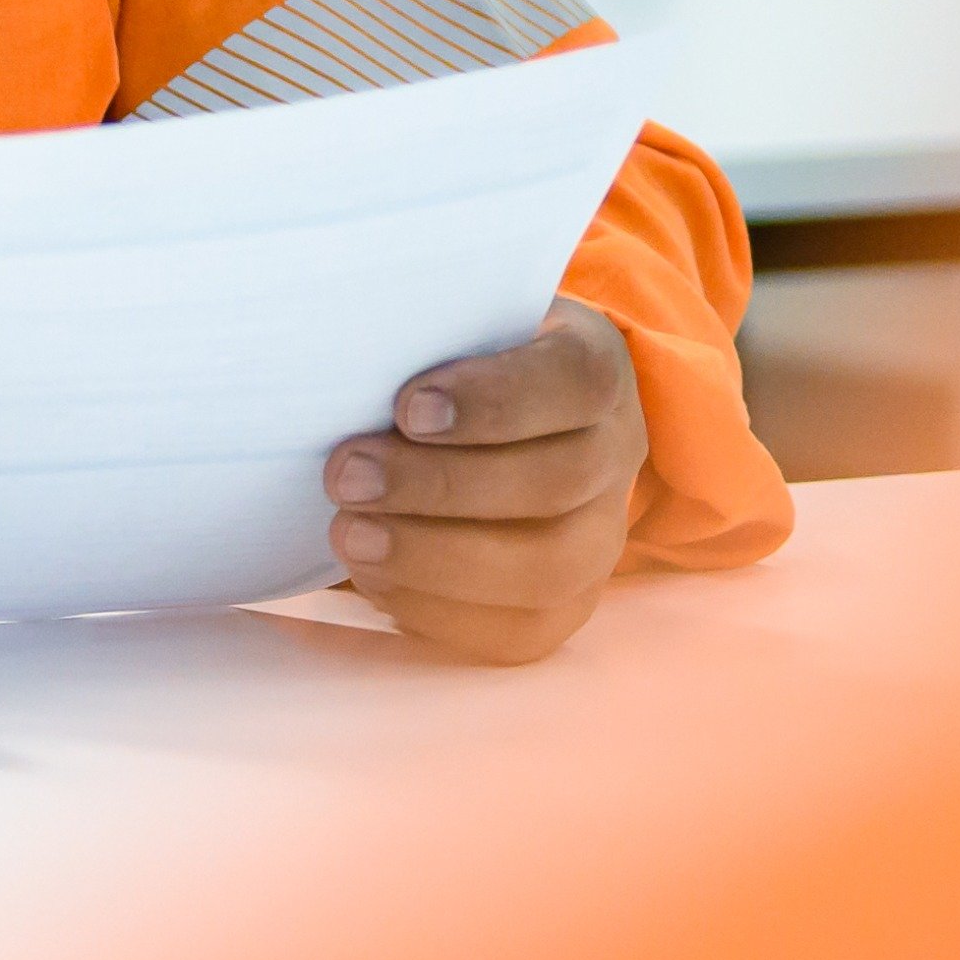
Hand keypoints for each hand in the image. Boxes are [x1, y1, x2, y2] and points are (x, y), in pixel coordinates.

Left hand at [332, 301, 647, 662]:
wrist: (492, 434)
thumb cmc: (456, 369)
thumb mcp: (451, 327)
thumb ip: (422, 339)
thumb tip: (345, 359)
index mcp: (596, 368)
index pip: (575, 382)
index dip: (496, 400)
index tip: (408, 408)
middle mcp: (614, 456)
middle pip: (555, 483)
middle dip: (440, 486)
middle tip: (346, 476)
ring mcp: (600, 540)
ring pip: (546, 568)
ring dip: (434, 557)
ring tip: (348, 534)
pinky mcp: (565, 607)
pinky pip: (516, 631)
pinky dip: (436, 608)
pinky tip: (372, 577)